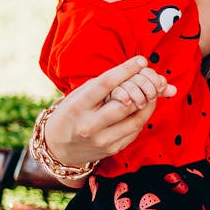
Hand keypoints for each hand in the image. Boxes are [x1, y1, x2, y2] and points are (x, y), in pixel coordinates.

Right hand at [45, 57, 174, 164]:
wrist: (58, 148)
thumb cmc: (72, 113)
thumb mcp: (80, 95)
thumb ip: (104, 84)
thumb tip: (135, 71)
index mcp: (78, 106)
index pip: (106, 84)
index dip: (126, 70)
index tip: (141, 60)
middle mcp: (90, 125)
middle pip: (125, 103)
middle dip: (142, 88)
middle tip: (149, 78)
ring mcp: (102, 140)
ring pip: (136, 119)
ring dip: (149, 103)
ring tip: (151, 92)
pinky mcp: (113, 149)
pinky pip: (135, 131)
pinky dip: (142, 116)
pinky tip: (141, 107)